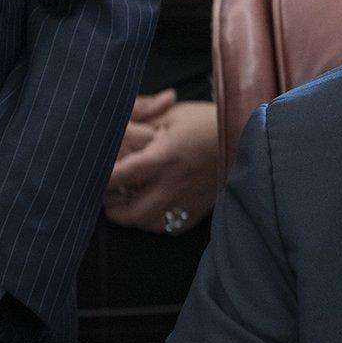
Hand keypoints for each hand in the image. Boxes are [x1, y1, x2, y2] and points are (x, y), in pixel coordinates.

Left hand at [104, 97, 218, 234]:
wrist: (246, 137)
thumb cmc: (207, 122)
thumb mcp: (171, 115)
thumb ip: (139, 118)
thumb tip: (114, 123)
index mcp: (162, 157)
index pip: (118, 176)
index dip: (101, 178)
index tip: (95, 173)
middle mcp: (173, 184)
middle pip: (129, 212)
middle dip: (112, 206)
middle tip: (111, 192)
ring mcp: (187, 200)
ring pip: (148, 224)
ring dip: (134, 216)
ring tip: (131, 200)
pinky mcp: (198, 210)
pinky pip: (170, 228)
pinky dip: (156, 222)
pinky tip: (154, 207)